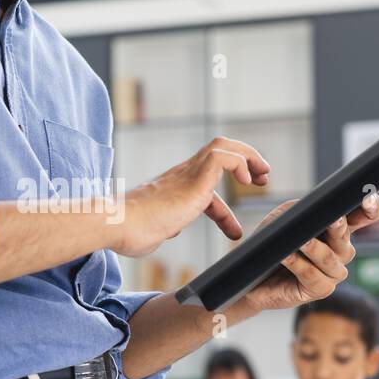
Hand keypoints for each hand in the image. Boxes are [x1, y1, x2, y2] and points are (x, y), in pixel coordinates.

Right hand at [115, 137, 269, 257]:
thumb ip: (164, 227)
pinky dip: (239, 163)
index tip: (234, 230)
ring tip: (261, 176)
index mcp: (174, 189)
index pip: (205, 187)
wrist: (117, 224)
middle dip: (245, 160)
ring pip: (222, 146)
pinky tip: (246, 182)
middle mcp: (181, 176)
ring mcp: (186, 175)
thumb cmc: (129, 232)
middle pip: (217, 151)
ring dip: (248, 157)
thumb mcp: (154, 231)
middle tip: (262, 179)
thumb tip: (170, 229)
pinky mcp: (193, 180)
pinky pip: (222, 157)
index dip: (225, 209)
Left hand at [242, 192, 378, 314]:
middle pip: (345, 239)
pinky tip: (287, 257)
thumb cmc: (270, 242)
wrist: (250, 272)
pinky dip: (299, 265)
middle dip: (339, 228)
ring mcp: (332, 273)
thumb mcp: (284, 218)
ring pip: (330, 259)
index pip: (364, 216)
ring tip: (301, 241)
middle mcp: (341, 252)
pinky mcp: (319, 290)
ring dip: (315, 249)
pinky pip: (313, 277)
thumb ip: (303, 209)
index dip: (371, 208)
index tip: (367, 198)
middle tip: (333, 219)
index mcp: (338, 230)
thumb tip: (317, 208)